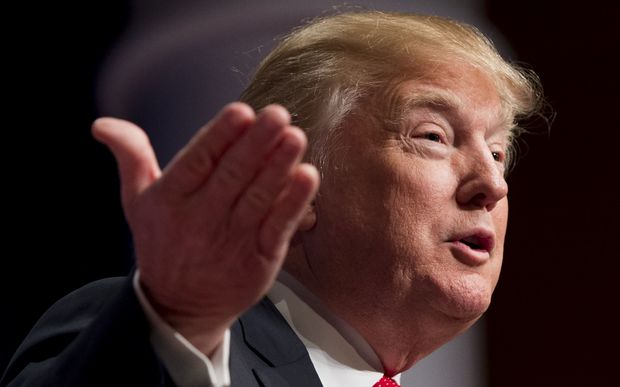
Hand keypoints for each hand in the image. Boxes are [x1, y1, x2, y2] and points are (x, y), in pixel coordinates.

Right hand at [92, 103, 318, 354]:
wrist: (180, 306)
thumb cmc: (163, 242)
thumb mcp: (137, 201)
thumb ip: (130, 157)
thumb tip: (102, 124)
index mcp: (171, 199)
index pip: (197, 161)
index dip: (220, 136)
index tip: (241, 112)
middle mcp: (201, 219)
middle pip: (232, 175)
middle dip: (257, 143)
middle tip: (277, 115)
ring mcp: (232, 241)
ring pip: (258, 198)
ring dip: (279, 167)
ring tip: (295, 138)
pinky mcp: (259, 260)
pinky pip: (278, 227)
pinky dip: (293, 202)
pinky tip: (307, 177)